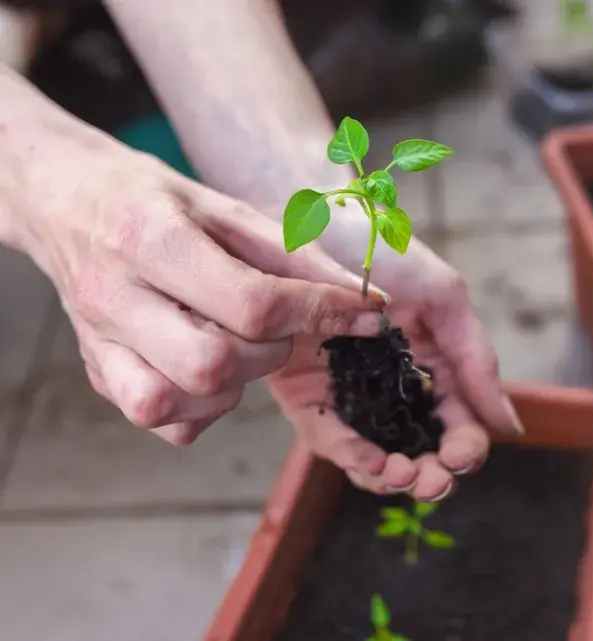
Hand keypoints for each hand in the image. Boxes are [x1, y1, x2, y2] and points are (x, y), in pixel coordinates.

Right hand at [8, 118, 386, 444]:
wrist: (66, 202)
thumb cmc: (154, 203)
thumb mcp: (227, 209)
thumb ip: (296, 256)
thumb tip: (366, 300)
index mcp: (151, 239)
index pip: (251, 302)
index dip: (321, 314)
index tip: (368, 315)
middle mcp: (116, 298)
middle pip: (214, 363)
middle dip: (271, 352)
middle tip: (278, 326)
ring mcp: (100, 344)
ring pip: (182, 402)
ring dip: (237, 383)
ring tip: (240, 343)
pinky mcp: (98, 374)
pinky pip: (162, 421)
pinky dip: (203, 406)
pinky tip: (212, 368)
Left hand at [268, 217, 522, 501]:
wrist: (310, 217)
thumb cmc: (383, 248)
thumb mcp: (444, 298)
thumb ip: (478, 362)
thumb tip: (511, 429)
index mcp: (435, 367)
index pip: (459, 424)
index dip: (465, 448)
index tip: (460, 455)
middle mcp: (395, 389)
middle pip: (420, 451)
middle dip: (430, 475)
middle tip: (431, 480)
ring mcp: (351, 395)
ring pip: (378, 457)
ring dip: (392, 477)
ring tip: (399, 475)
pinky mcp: (308, 397)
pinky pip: (331, 440)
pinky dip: (351, 458)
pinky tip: (368, 460)